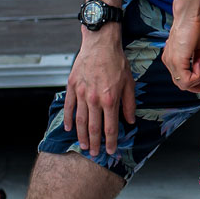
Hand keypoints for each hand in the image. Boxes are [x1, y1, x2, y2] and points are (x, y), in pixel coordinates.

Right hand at [64, 29, 134, 156]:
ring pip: (80, 121)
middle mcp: (94, 99)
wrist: (100, 44)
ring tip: (83, 146)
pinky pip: (69, 107)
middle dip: (95, 143)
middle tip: (94, 154)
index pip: (110, 126)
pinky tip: (70, 129)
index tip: (112, 151)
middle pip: (93, 127)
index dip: (111, 141)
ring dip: (82, 136)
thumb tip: (130, 121)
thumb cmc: (117, 62)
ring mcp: (81, 94)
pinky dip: (69, 119)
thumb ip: (129, 103)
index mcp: (110, 99)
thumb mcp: (130, 82)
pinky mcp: (72, 87)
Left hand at [160, 10, 199, 94]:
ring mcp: (171, 62)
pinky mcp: (177, 60)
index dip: (192, 85)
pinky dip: (198, 74)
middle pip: (181, 84)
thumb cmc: (195, 25)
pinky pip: (187, 79)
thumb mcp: (199, 46)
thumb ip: (198, 58)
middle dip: (196, 84)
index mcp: (173, 58)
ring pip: (184, 84)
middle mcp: (169, 61)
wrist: (189, 14)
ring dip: (198, 76)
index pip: (179, 79)